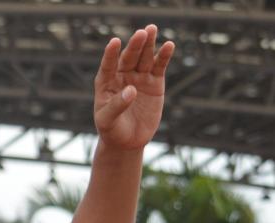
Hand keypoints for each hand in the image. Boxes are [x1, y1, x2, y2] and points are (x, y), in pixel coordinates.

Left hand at [93, 25, 175, 150]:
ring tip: (152, 29)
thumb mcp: (108, 121)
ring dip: (148, 44)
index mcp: (106, 83)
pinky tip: (168, 45)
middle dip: (135, 45)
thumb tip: (131, 90)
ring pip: (144, 58)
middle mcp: (122, 76)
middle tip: (141, 33)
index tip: (114, 42)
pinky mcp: (154, 82)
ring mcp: (139, 77)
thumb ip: (116, 105)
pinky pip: (159, 66)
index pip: (107, 66)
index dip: (110, 54)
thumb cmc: (112, 130)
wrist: (127, 141)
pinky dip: (164, 56)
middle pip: (129, 57)